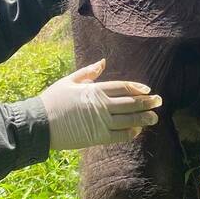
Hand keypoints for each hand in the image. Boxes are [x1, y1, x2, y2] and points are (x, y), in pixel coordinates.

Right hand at [39, 59, 161, 150]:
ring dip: (143, 118)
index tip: (148, 89)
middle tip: (159, 102)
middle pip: (130, 103)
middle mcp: (101, 105)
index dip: (137, 88)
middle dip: (146, 102)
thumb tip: (103, 62)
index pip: (122, 87)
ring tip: (155, 118)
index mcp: (95, 90)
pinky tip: (137, 131)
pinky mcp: (97, 137)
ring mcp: (100, 122)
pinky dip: (129, 133)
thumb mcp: (69, 81)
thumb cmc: (52, 100)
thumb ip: (88, 72)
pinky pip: (118, 135)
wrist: (40, 123)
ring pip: (128, 119)